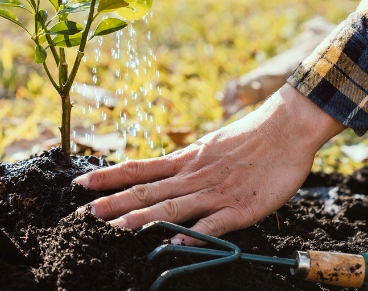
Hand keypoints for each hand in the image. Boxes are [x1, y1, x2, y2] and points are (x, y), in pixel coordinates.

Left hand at [73, 84, 343, 241]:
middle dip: (115, 202)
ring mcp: (216, 192)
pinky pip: (213, 223)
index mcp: (186, 160)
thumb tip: (161, 176)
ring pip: (173, 206)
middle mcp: (194, 175)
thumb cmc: (250, 138)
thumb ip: (187, 164)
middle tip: (86, 212)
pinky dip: (193, 233)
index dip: (108, 177)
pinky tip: (174, 241)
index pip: (139, 169)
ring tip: (118, 227)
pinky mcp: (241, 208)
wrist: (287, 127)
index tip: (81, 184)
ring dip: (144, 217)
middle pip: (148, 190)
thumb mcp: (209, 147)